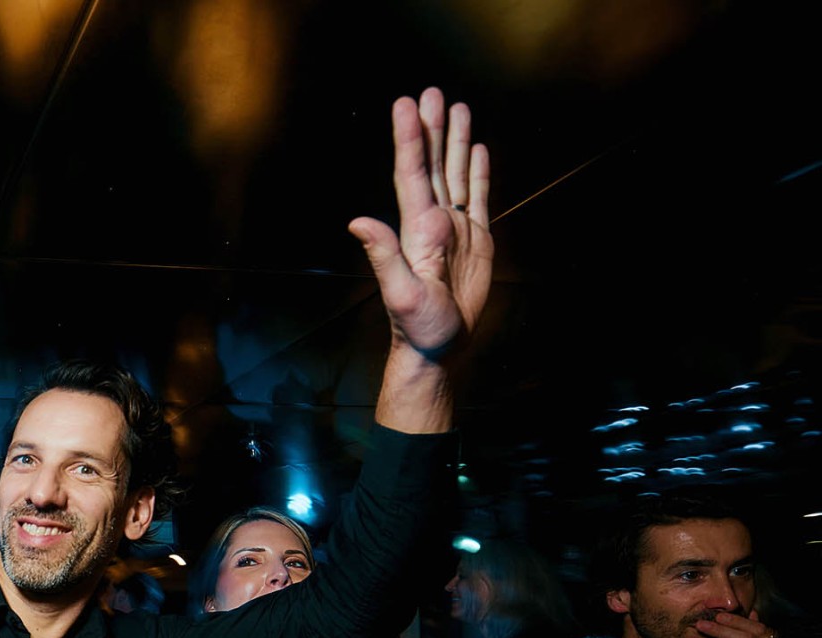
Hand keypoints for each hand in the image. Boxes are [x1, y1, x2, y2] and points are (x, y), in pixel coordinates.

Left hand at [349, 88, 492, 361]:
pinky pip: (476, 198)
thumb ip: (383, 256)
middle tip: (431, 91)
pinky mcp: (476, 240)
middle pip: (432, 164)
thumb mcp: (399, 293)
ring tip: (456, 106)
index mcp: (417, 228)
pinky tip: (477, 149)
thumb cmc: (418, 327)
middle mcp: (433, 221)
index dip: (409, 139)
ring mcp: (455, 228)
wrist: (440, 347)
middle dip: (431, 128)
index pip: (411, 173)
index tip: (405, 105)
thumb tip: (357, 221)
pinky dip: (476, 172)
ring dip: (454, 141)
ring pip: (454, 173)